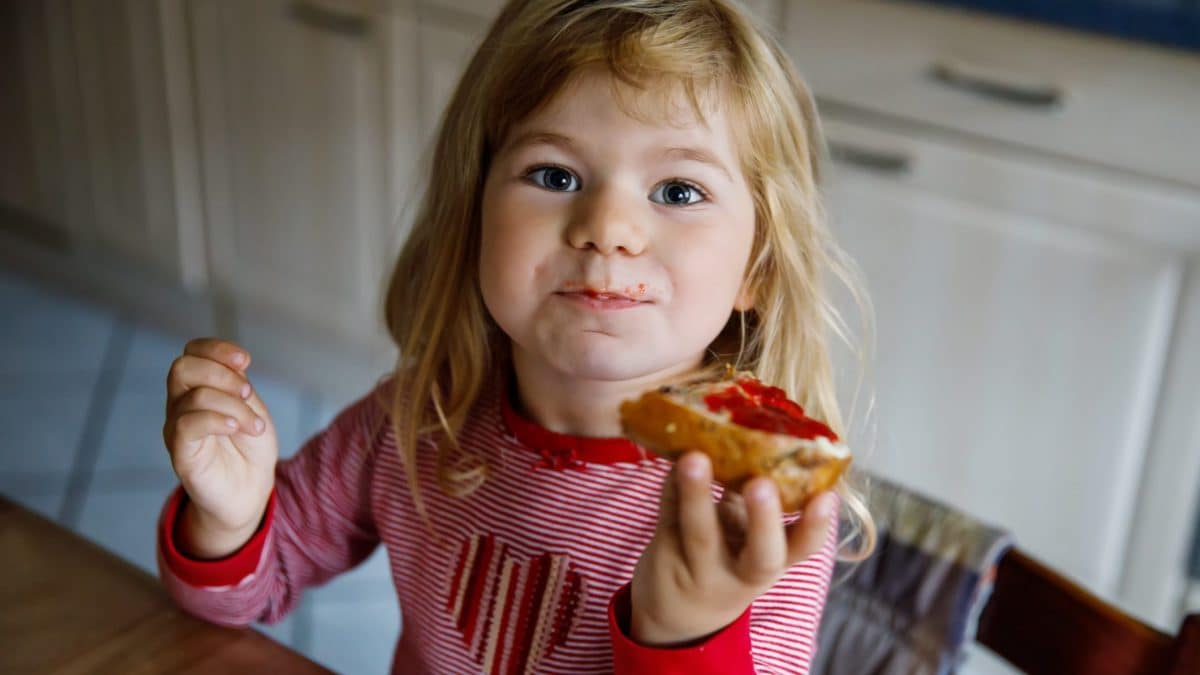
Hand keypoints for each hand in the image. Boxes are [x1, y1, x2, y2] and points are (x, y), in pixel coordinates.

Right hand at [163, 338, 278, 557]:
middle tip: (248, 394)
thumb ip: (238, 386)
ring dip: (233, 406)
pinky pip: (186, 425)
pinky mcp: (180, 453)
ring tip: (254, 426)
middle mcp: (181, 404)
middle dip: (221, 374)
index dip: (217, 349)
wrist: (249, 491)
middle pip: (182, 367)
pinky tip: (237, 429)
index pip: (192, 352)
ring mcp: (177, 428)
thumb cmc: (250, 448)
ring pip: (192, 396)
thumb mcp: (252, 408)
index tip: (245, 361)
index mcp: (199, 387)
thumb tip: (233, 365)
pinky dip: (217, 420)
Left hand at [630, 451, 836, 645]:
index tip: (827, 496)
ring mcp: (702, 568)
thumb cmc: (726, 560)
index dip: (816, 525)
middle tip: (762, 483)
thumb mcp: (748, 540)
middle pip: (760, 555)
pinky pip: (668, 515)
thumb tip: (764, 435)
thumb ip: (754, 498)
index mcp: (772, 562)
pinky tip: (671, 457)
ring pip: (701, 534)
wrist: (678, 612)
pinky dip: (670, 484)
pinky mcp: (665, 554)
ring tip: (694, 459)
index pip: (802, 549)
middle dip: (764, 519)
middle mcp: (741, 572)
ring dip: (698, 494)